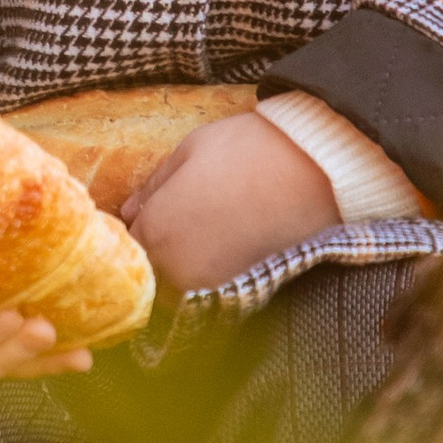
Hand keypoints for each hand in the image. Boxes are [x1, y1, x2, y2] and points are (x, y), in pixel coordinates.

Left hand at [125, 112, 340, 293]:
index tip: (153, 210)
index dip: (140, 224)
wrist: (316, 171)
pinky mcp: (242, 292)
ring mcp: (210, 285)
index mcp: (156, 229)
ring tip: (208, 228)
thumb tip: (128, 210)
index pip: (126, 242)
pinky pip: (211, 287)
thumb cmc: (248, 150)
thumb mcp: (190, 150)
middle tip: (183, 218)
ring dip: (184, 263)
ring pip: (179, 284)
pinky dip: (212, 270)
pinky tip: (227, 241)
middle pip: (151, 268)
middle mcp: (176, 268)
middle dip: (158, 247)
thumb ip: (154, 185)